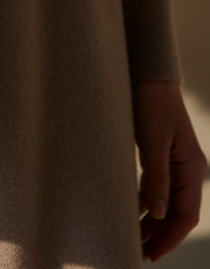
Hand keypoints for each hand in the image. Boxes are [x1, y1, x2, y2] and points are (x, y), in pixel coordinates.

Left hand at [132, 80, 206, 260]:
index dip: (170, 237)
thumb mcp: (152, 141)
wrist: (148, 76)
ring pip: (166, 202)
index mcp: (192, 169)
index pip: (186, 215)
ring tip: (134, 240)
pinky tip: (133, 213)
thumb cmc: (152, 104)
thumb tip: (154, 213)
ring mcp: (175, 163)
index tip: (152, 254)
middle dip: (160, 235)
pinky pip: (157, 188)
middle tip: (139, 253)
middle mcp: (187, 170)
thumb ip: (155, 177)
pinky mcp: (161, 155)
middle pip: (176, 213)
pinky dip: (146, 203)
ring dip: (152, 221)